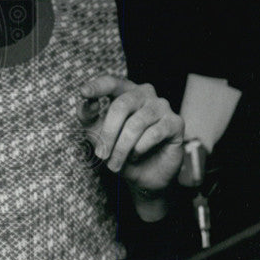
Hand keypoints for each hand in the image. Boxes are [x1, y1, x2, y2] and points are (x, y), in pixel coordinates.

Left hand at [79, 75, 183, 217]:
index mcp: (125, 92)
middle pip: (121, 106)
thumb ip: (89, 117)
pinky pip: (154, 133)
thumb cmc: (120, 150)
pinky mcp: (175, 122)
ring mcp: (162, 106)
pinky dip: (139, 149)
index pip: (112, 83)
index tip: (83, 93)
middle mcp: (145, 94)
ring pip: (136, 124)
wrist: (143, 175)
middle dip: (108, 134)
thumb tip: (85, 103)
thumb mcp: (98, 134)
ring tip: (116, 163)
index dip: (98, 87)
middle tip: (101, 155)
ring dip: (122, 148)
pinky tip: (136, 155)